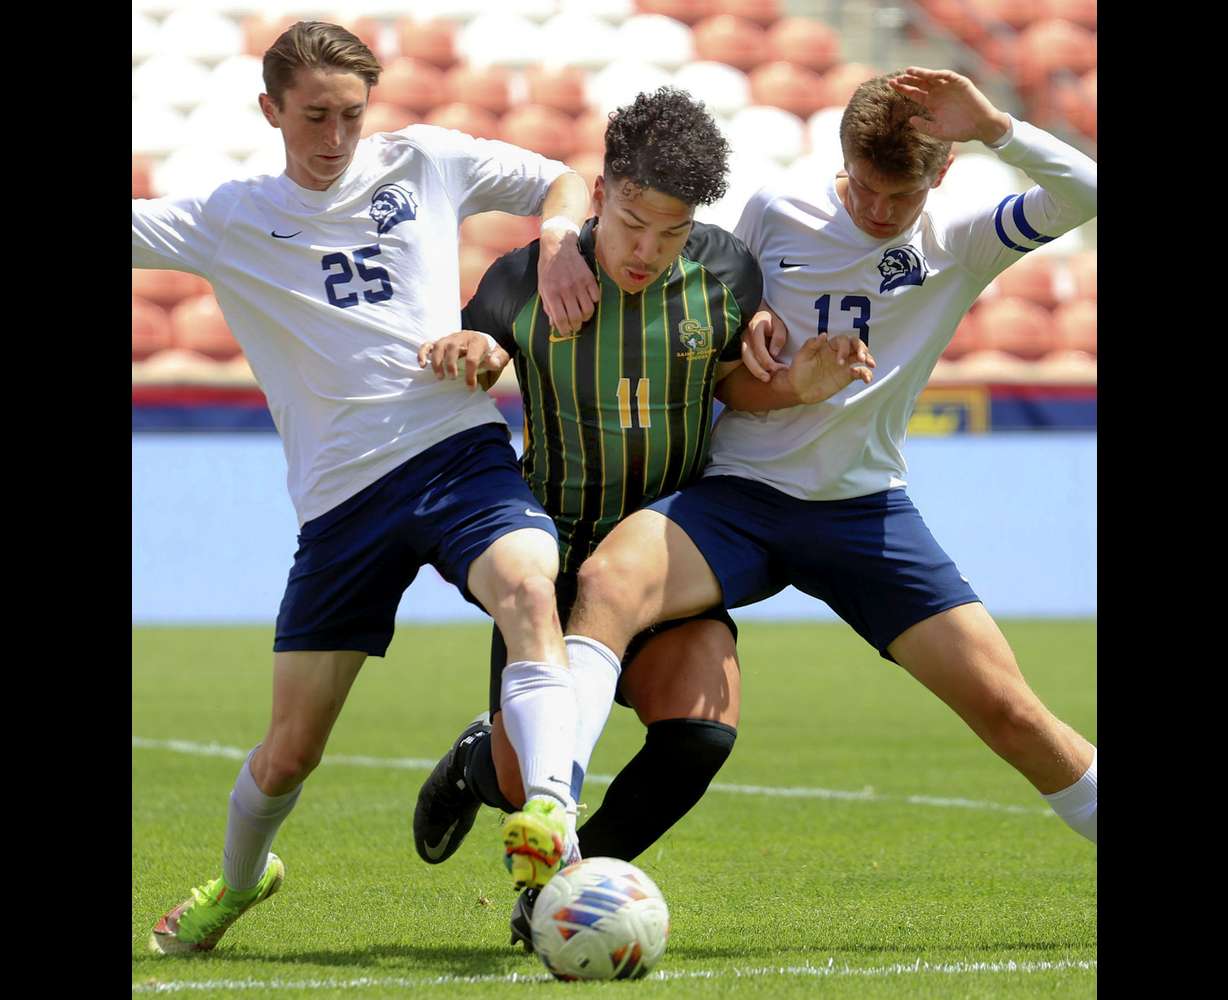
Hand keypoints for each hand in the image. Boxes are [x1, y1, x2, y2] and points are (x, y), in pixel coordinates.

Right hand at [417, 331, 509, 389]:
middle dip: (450, 364)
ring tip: (440, 377)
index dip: (471, 373)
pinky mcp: (440, 343)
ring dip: (437, 362)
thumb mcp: (499, 355)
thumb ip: (498, 359)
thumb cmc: (488, 352)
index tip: (470, 387)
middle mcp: (461, 337)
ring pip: (439, 345)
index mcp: (477, 341)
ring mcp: (449, 339)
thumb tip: (492, 362)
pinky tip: (422, 365)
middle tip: (452, 378)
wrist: (480, 341)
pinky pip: (428, 345)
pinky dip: (422, 353)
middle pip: (452, 347)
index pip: (472, 356)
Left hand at [538, 229, 598, 335]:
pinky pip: (596, 297)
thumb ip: (548, 306)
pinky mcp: (589, 278)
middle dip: (576, 326)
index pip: (560, 319)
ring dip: (586, 317)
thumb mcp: (542, 287)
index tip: (566, 332)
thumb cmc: (548, 268)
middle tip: (575, 325)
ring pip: (588, 310)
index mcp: (551, 293)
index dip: (564, 330)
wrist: (558, 246)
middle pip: (576, 318)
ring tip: (582, 315)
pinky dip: (594, 302)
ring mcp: (578, 283)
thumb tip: (553, 324)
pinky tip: (588, 300)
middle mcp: (565, 289)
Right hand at [741, 304, 788, 381]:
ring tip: (766, 379)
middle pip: (748, 355)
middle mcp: (746, 335)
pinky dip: (754, 367)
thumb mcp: (779, 325)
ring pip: (745, 359)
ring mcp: (742, 342)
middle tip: (767, 379)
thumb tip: (774, 353)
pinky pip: (746, 359)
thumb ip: (778, 337)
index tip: (775, 368)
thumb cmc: (772, 320)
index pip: (758, 346)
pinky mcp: (743, 348)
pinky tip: (763, 374)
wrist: (761, 314)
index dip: (766, 358)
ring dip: (755, 370)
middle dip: (757, 369)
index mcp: (755, 327)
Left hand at [775, 333, 874, 402]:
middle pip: (856, 345)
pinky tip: (866, 379)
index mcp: (829, 346)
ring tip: (870, 365)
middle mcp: (839, 353)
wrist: (798, 390)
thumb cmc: (798, 371)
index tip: (840, 361)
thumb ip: (812, 345)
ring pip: (861, 357)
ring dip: (868, 358)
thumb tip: (824, 334)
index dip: (845, 348)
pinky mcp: (847, 376)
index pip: (843, 340)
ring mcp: (845, 364)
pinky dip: (866, 374)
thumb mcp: (801, 357)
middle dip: (862, 349)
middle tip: (862, 358)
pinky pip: (861, 372)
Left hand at [888, 67, 1010, 145]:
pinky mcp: (961, 83)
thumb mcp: (939, 131)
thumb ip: (924, 126)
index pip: (914, 93)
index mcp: (931, 103)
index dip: (903, 89)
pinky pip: (948, 76)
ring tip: (908, 72)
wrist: (981, 127)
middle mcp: (938, 93)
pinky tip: (930, 74)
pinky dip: (939, 74)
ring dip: (921, 73)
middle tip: (895, 79)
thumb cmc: (960, 130)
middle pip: (920, 83)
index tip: (891, 86)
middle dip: (908, 80)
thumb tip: (910, 120)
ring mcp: (949, 87)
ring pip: (932, 77)